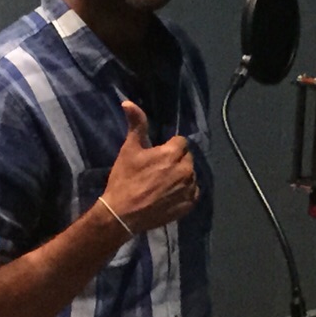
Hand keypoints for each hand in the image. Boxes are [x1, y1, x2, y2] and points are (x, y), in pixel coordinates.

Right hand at [101, 101, 198, 234]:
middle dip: (176, 160)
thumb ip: (136, 124)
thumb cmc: (125, 179)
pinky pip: (193, 193)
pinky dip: (185, 192)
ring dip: (181, 176)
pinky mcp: (188, 205)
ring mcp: (188, 189)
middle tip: (158, 170)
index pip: (180, 142)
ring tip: (163, 184)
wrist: (122, 214)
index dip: (168, 147)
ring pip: (191, 176)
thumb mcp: (129, 149)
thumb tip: (128, 102)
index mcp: (173, 154)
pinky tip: (170, 195)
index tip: (156, 155)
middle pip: (187, 158)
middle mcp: (186, 170)